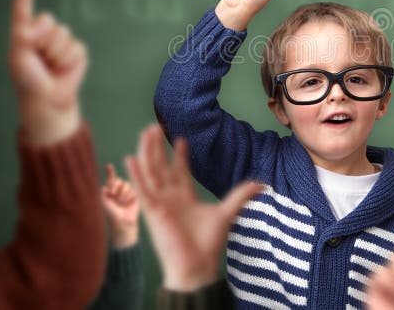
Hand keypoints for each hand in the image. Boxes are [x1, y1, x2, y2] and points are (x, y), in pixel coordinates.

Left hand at [8, 0, 86, 144]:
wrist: (48, 100)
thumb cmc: (27, 79)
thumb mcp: (18, 56)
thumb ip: (27, 36)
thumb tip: (47, 23)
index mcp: (24, 30)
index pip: (24, 2)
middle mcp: (43, 31)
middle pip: (48, 21)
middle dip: (43, 40)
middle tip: (38, 59)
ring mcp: (61, 40)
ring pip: (62, 35)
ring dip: (55, 54)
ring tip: (49, 67)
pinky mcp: (77, 50)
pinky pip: (76, 47)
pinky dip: (68, 60)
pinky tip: (62, 69)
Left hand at [102, 164, 139, 248]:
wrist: (122, 222)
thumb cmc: (112, 214)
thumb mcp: (105, 202)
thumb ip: (104, 193)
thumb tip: (105, 185)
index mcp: (110, 192)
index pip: (111, 180)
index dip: (110, 172)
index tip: (109, 166)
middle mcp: (118, 191)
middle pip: (119, 180)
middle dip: (116, 186)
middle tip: (113, 194)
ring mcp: (126, 193)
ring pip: (126, 184)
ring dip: (123, 193)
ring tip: (121, 202)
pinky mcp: (134, 196)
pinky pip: (132, 191)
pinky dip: (129, 197)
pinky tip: (127, 203)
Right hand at [125, 124, 262, 290]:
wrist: (198, 266)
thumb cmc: (208, 244)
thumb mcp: (228, 213)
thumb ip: (241, 195)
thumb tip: (262, 184)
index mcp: (185, 197)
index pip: (179, 171)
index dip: (179, 155)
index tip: (180, 139)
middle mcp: (170, 198)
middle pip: (161, 167)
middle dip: (157, 147)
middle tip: (154, 126)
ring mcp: (160, 203)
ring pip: (151, 172)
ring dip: (147, 152)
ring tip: (145, 131)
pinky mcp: (153, 212)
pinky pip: (142, 189)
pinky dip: (137, 174)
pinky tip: (131, 158)